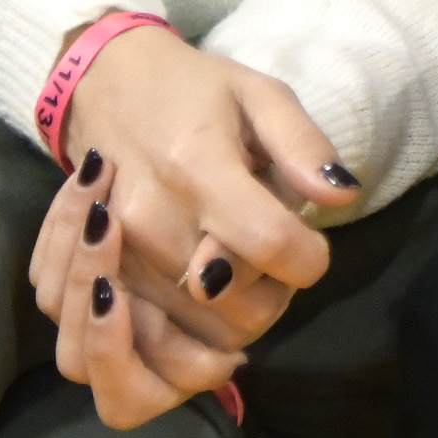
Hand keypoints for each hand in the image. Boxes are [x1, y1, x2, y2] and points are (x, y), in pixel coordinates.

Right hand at [37, 27, 356, 382]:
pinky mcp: (92, 281)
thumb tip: (345, 196)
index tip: (311, 244)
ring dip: (235, 319)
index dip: (310, 257)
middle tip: (271, 254)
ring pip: (201, 339)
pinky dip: (187, 341)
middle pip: (240, 309)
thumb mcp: (260, 94)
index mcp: (197, 167)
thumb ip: (304, 145)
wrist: (104, 89)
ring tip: (238, 271)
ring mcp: (115, 259)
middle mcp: (150, 222)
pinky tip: (202, 303)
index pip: (271, 244)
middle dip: (274, 293)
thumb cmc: (193, 92)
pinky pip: (148, 348)